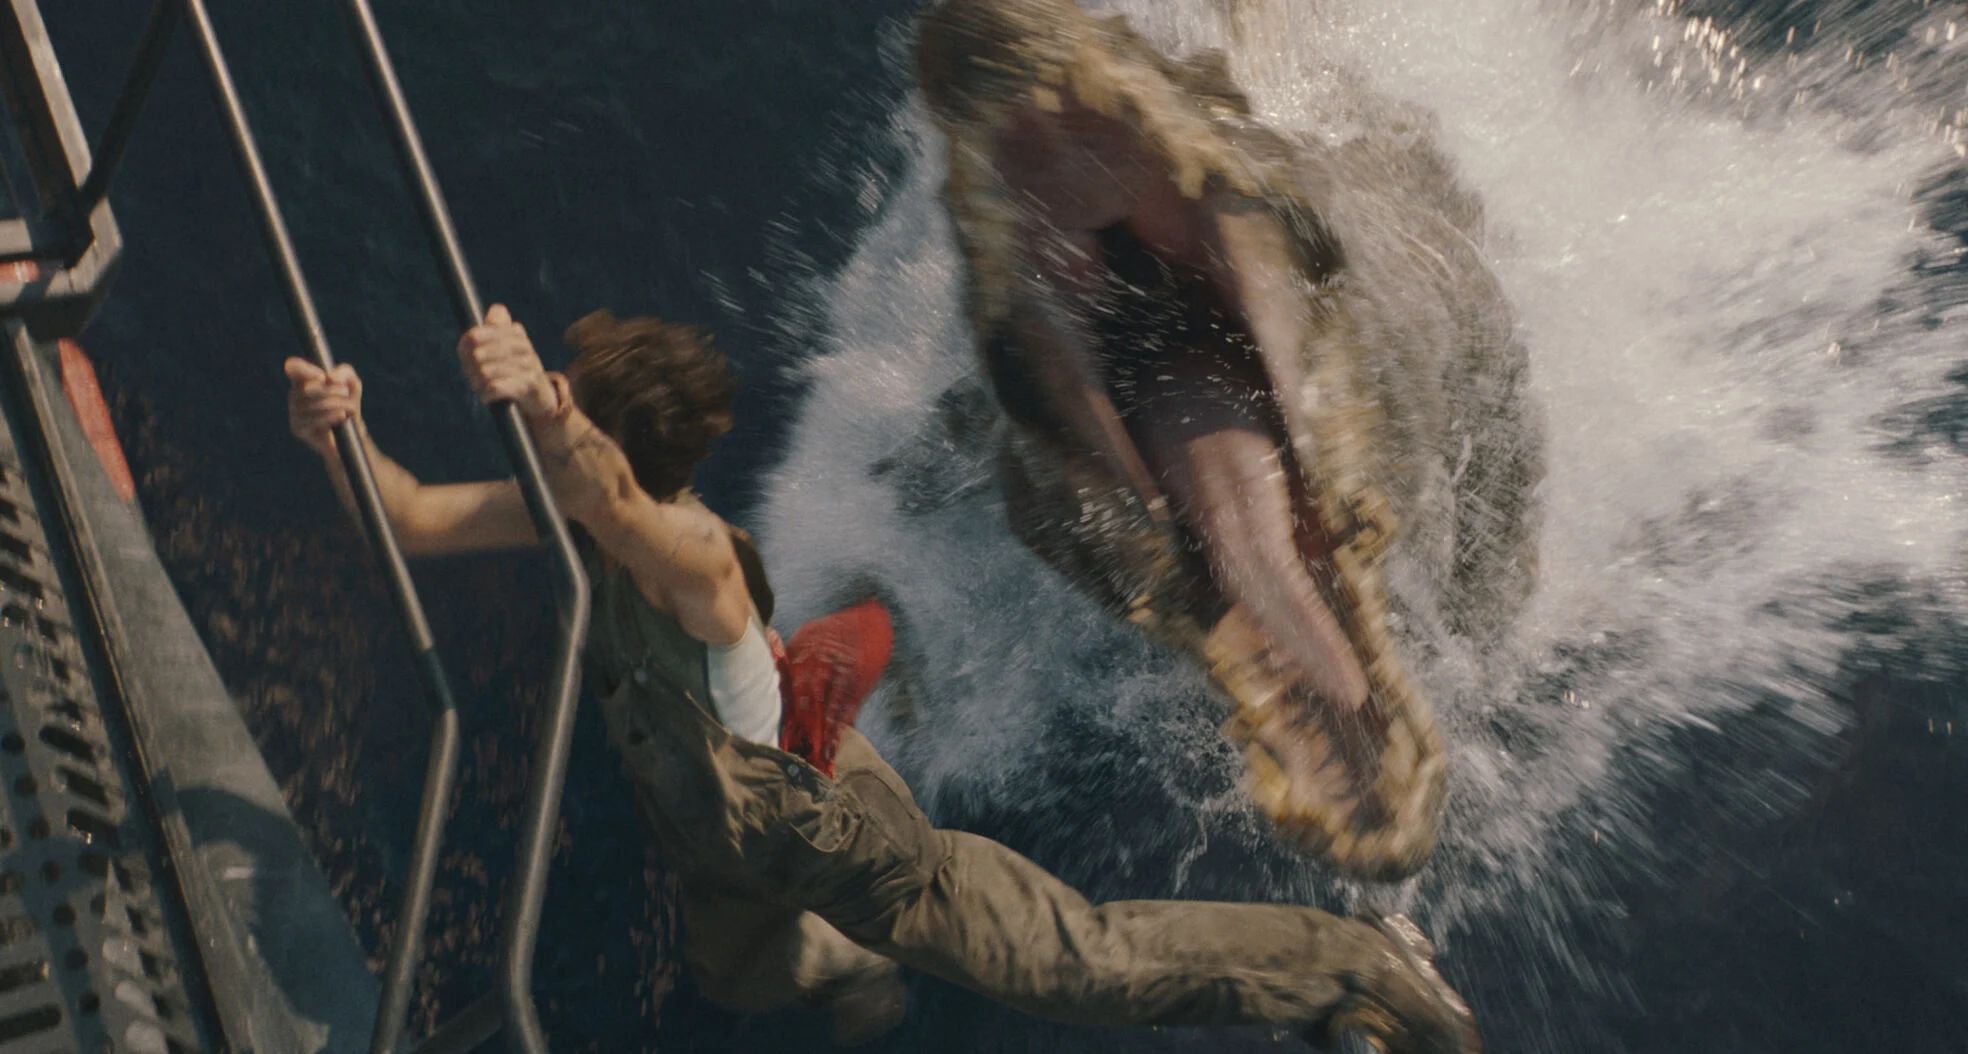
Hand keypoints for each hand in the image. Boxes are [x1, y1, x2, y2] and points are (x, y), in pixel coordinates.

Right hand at [285, 357, 361, 456]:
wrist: (350, 437)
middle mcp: (295, 396)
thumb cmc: (348, 407)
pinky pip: (312, 419)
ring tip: (348, 408)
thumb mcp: (352, 385)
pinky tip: (341, 417)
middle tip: (345, 392)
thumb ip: (345, 373)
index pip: (292, 366)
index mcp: (303, 381)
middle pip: (307, 387)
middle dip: (330, 390)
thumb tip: (330, 378)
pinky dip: (330, 416)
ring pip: (311, 404)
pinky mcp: (298, 429)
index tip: (322, 377)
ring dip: (336, 404)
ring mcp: (294, 413)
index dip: (306, 370)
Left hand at [457, 303, 558, 418]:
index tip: (464, 358)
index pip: (474, 336)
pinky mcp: (529, 384)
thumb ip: (486, 332)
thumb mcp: (501, 346)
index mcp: (514, 331)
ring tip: (478, 386)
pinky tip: (486, 396)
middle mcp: (523, 344)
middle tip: (471, 376)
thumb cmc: (513, 368)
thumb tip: (476, 330)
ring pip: (485, 372)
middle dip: (470, 369)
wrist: (539, 394)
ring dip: (477, 383)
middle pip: (477, 355)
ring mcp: (528, 364)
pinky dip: (486, 394)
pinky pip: (496, 387)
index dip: (464, 349)